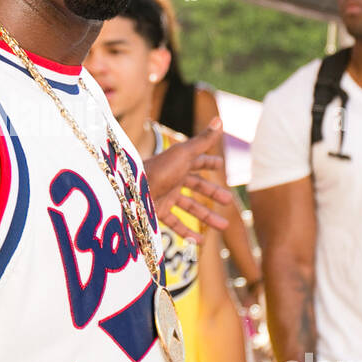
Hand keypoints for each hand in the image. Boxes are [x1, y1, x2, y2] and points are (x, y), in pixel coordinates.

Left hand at [145, 118, 232, 240]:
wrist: (132, 191)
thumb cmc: (159, 170)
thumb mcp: (184, 154)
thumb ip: (203, 140)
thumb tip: (220, 119)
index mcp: (178, 162)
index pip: (197, 161)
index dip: (209, 163)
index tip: (221, 166)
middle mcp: (172, 178)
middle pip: (196, 186)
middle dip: (213, 193)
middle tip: (229, 201)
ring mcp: (164, 195)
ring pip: (190, 207)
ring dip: (207, 216)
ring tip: (224, 226)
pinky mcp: (157, 211)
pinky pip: (175, 223)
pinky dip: (188, 232)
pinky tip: (201, 242)